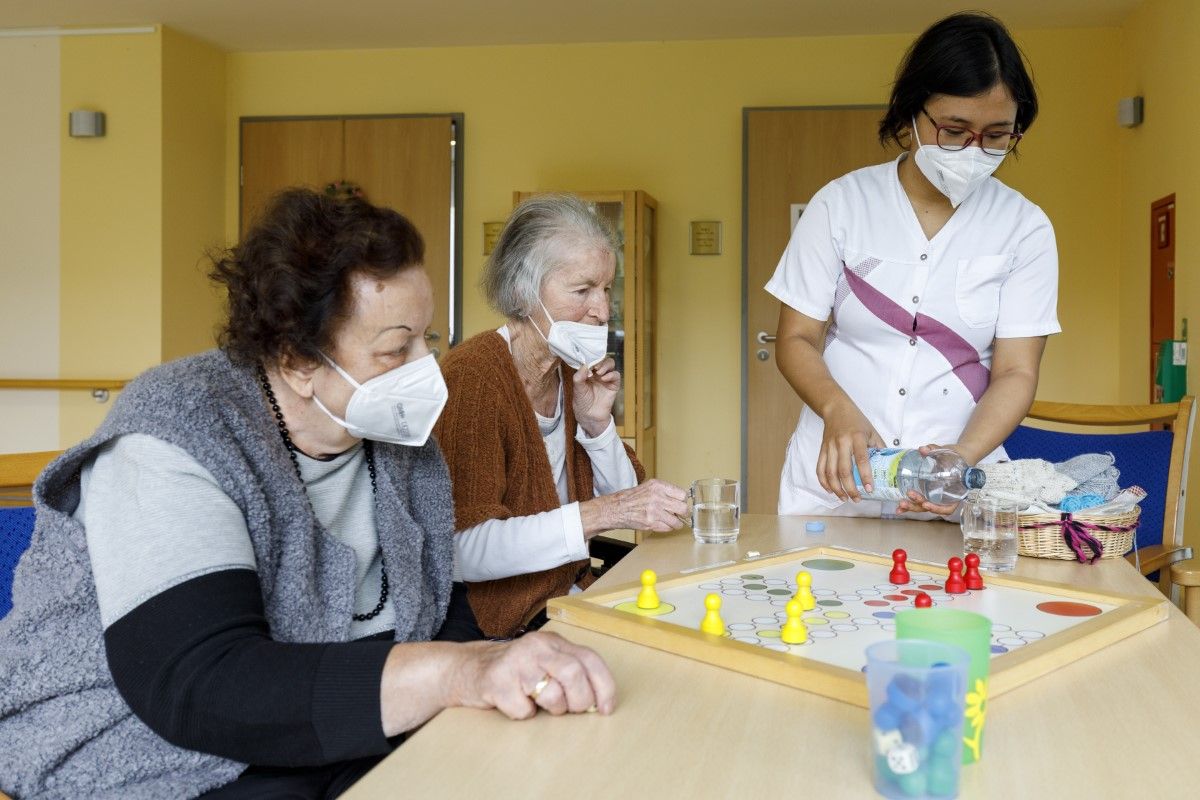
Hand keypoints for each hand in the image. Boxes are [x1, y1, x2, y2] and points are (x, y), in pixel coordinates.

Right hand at [456, 631, 615, 717]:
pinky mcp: (497, 680)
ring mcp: (516, 661)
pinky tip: (515, 703)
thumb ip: (569, 674)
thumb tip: (598, 701)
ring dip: (551, 709)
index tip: (606, 708)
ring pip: (552, 694)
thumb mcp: (544, 663)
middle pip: (574, 675)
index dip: (604, 686)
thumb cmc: (513, 672)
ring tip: (538, 704)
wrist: (466, 669)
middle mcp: (536, 646)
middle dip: (579, 701)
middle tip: (570, 710)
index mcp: (553, 642)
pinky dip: (523, 715)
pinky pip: (524, 710)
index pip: (590, 659)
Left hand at [571, 358, 619, 437]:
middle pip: (602, 359)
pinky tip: (604, 378)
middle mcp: (597, 373)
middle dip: (599, 361)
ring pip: (610, 364)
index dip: (590, 359)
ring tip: (598, 372)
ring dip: (605, 365)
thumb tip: (584, 365)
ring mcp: (606, 378)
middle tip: (594, 366)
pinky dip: (611, 374)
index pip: (591, 360)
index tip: (587, 362)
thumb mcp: (577, 388)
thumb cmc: (582, 402)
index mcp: (588, 372)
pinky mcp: (614, 385)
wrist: (590, 416)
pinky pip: (616, 375)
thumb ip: (579, 376)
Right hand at [580, 478, 688, 533]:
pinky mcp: (651, 523)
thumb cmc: (633, 498)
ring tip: (672, 521)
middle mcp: (657, 497)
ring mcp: (654, 511)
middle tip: (680, 514)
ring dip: (676, 523)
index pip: (682, 494)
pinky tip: (661, 523)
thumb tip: (682, 499)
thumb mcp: (650, 487)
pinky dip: (667, 527)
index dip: (683, 500)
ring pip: (677, 521)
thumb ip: (665, 491)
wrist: (617, 508)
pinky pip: (668, 528)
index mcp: (658, 486)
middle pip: (683, 508)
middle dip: (684, 513)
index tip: (681, 503)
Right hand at [816, 398, 884, 501]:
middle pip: (844, 470)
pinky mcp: (822, 449)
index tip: (870, 489)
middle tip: (857, 499)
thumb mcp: (872, 431)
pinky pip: (820, 468)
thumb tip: (889, 465)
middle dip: (850, 488)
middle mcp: (842, 443)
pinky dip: (824, 481)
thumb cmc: (856, 421)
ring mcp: (830, 447)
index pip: (861, 459)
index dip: (865, 476)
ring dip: (837, 488)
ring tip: (844, 498)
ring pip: (830, 472)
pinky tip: (830, 490)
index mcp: (857, 438)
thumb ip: (879, 447)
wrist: (835, 408)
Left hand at [895, 443, 962, 515]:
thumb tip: (923, 449)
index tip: (926, 504)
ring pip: (923, 506)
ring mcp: (933, 496)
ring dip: (911, 506)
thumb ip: (935, 450)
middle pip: (930, 507)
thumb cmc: (955, 458)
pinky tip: (899, 507)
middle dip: (917, 505)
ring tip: (901, 505)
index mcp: (954, 493)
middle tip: (908, 498)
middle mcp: (943, 497)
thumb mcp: (948, 453)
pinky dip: (909, 504)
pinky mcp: (925, 492)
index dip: (937, 508)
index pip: (948, 507)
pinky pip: (918, 501)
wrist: (957, 457)